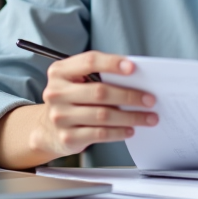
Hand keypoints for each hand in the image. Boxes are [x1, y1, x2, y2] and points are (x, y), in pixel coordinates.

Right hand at [0, 51, 157, 169]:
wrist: (48, 129)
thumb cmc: (71, 99)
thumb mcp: (76, 81)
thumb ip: (98, 75)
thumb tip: (134, 78)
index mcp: (60, 72)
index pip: (89, 61)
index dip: (112, 63)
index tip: (133, 68)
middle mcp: (57, 93)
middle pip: (100, 92)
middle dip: (129, 95)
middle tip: (149, 99)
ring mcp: (60, 116)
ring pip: (103, 115)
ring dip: (131, 116)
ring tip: (148, 117)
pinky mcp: (68, 137)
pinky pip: (100, 133)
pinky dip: (119, 132)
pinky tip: (130, 129)